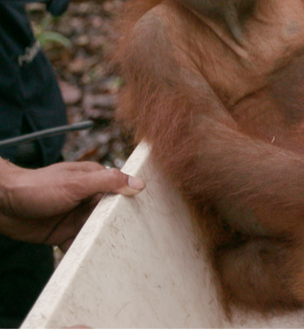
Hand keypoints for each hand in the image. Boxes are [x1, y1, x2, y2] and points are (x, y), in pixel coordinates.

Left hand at [0, 159, 144, 248]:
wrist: (1, 204)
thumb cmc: (36, 186)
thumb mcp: (76, 183)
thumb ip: (107, 182)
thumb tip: (138, 184)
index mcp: (95, 181)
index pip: (122, 193)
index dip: (134, 206)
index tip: (147, 220)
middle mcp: (88, 199)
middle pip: (111, 216)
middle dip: (120, 229)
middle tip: (135, 245)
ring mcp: (76, 217)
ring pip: (97, 233)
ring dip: (103, 243)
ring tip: (116, 258)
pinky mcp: (64, 234)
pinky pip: (79, 246)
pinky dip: (84, 254)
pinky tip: (92, 263)